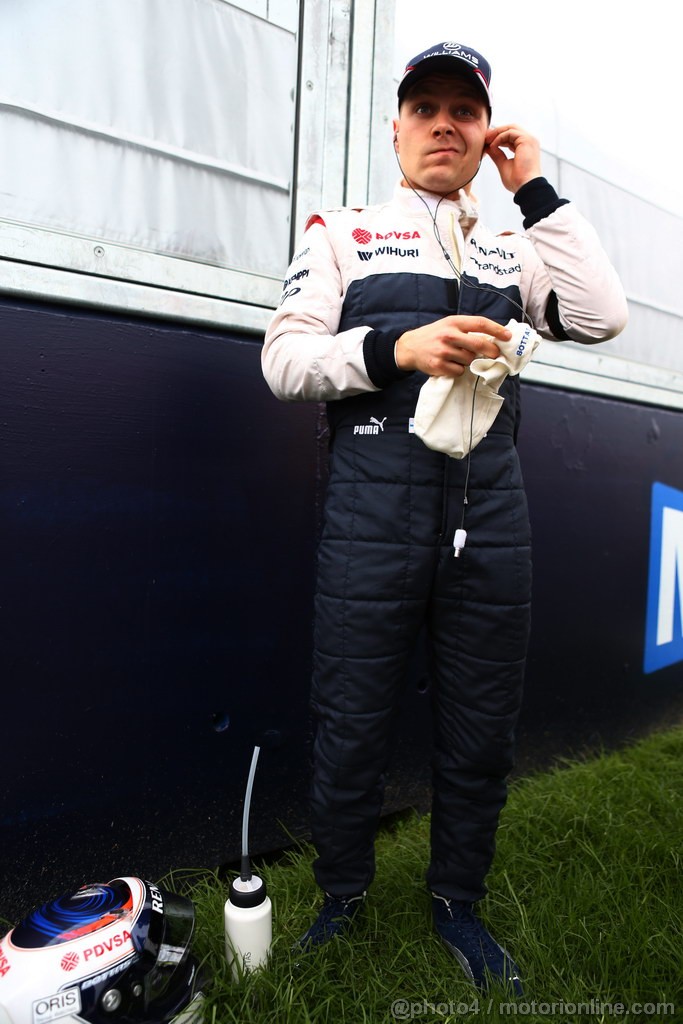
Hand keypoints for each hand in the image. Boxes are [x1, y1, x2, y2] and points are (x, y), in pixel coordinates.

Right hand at [395, 316, 510, 376]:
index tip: (507, 336)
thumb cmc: (434, 335)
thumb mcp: (449, 325)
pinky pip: (459, 371)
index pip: (480, 323)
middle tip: (495, 355)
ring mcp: (443, 351)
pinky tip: (450, 364)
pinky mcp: (438, 365)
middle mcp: (449, 335)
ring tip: (459, 357)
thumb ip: (468, 329)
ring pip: (469, 359)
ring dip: (469, 361)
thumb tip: (493, 338)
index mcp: (454, 322)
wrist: (410, 347)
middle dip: (491, 351)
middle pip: (478, 344)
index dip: (496, 330)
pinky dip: (458, 370)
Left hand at [484, 124, 541, 192]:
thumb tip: (488, 147)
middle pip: (511, 128)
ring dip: (497, 133)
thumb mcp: (504, 165)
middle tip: (484, 138)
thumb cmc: (517, 181)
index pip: (511, 136)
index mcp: (526, 147)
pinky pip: (510, 132)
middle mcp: (529, 141)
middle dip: (497, 132)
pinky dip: (499, 138)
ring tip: (486, 140)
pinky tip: (493, 146)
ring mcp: (529, 140)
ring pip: (511, 128)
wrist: (525, 187)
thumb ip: (497, 154)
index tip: (486, 142)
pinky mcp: (527, 140)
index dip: (498, 137)